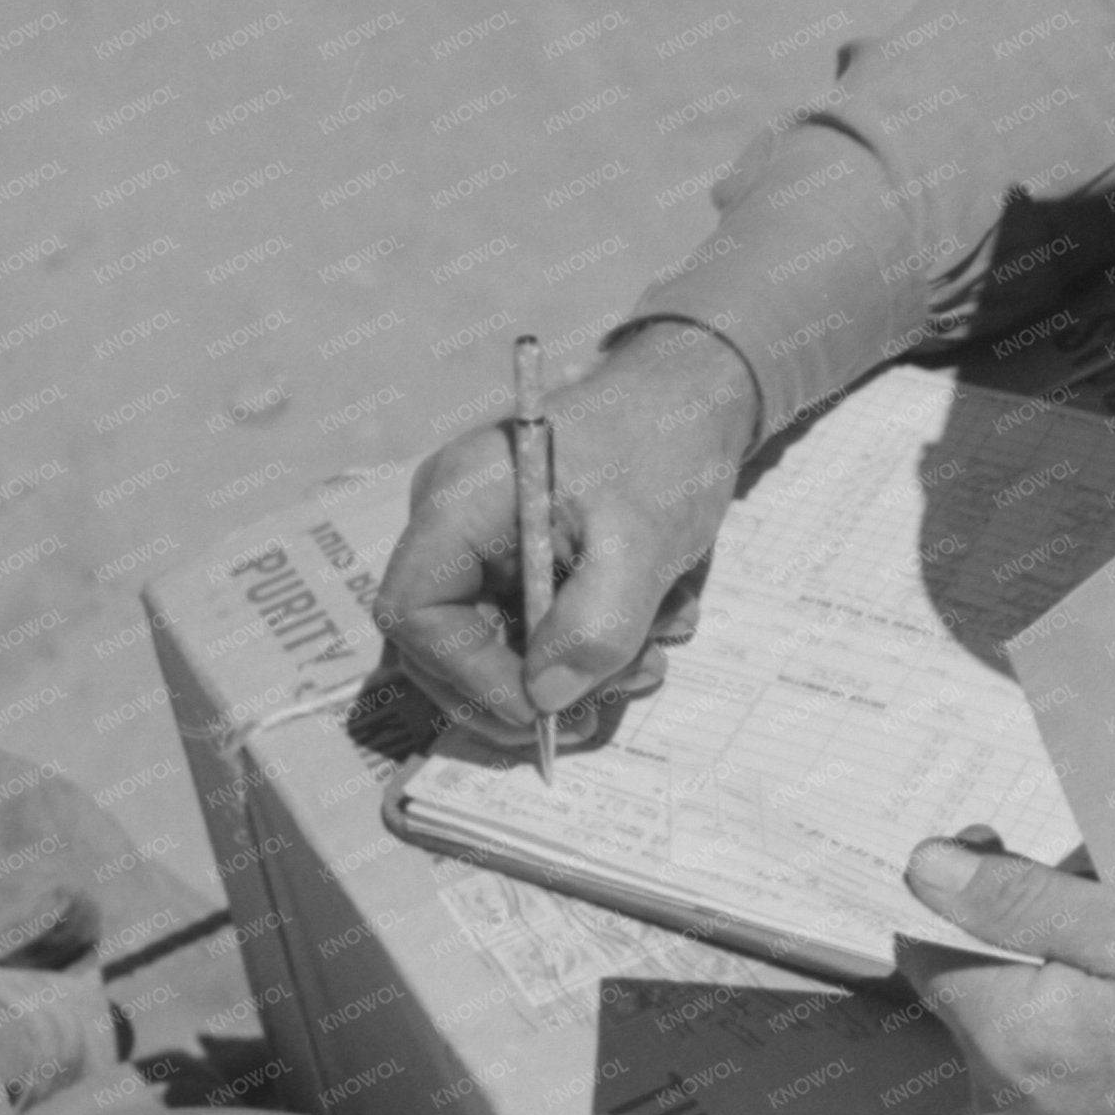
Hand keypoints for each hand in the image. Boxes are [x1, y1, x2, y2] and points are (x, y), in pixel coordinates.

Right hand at [373, 321, 761, 742]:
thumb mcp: (643, 539)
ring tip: (653, 656)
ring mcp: (486, 544)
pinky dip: (599, 644)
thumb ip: (596, 622)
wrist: (700, 399)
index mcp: (457, 503)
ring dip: (579, 671)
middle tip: (599, 715)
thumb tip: (547, 699)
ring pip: (503, 646)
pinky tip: (660, 621)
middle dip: (524, 690)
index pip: (415, 614)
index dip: (468, 677)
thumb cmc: (664, 446)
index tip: (538, 713)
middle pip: (447, 643)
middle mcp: (454, 526)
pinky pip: (541, 628)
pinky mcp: (525, 561)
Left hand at [899, 837, 1114, 1114]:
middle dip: (1009, 952)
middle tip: (1097, 929)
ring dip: (1035, 1010)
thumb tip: (920, 866)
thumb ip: (1023, 901)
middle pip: (965, 997)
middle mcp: (989, 1096)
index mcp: (1002, 1031)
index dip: (958, 895)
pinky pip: (1029, 1094)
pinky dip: (1058, 1062)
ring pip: (997, 1047)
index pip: (924, 948)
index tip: (1012, 855)